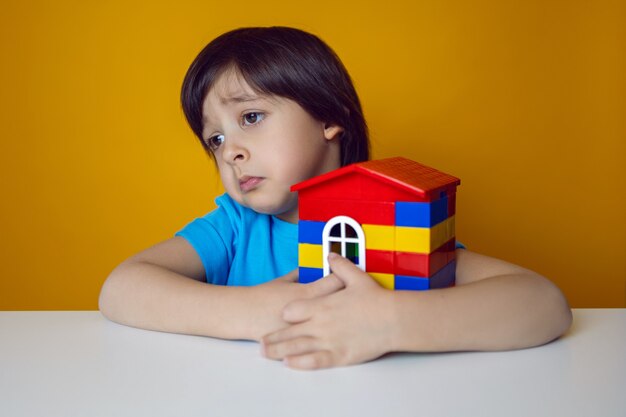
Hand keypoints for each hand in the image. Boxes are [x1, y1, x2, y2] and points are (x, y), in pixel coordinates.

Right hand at [245, 268, 342, 340]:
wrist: (244, 314)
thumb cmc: (263, 295)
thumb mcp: (283, 281)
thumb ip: (299, 274)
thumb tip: (310, 267)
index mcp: (308, 292)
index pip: (336, 282)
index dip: (346, 280)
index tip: (351, 280)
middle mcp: (311, 310)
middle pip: (341, 304)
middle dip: (350, 302)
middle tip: (357, 301)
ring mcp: (307, 328)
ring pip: (334, 326)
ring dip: (342, 322)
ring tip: (348, 321)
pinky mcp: (301, 343)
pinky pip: (320, 343)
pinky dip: (328, 340)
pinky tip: (333, 337)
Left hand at [261, 253, 395, 369]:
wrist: (393, 319)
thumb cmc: (376, 299)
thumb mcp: (356, 277)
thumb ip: (340, 266)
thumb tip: (331, 254)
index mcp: (321, 304)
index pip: (293, 310)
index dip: (286, 314)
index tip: (281, 317)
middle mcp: (320, 323)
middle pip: (289, 331)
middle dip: (273, 337)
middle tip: (261, 343)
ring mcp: (328, 340)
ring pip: (296, 347)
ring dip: (279, 351)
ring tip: (266, 354)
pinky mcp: (339, 355)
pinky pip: (314, 360)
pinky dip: (299, 363)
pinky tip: (289, 364)